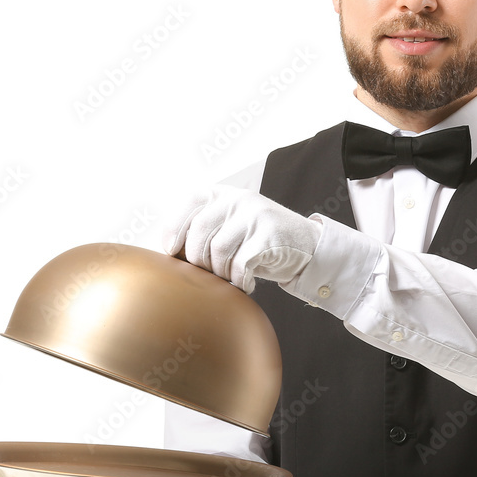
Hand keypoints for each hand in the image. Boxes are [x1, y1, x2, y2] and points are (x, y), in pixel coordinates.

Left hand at [162, 185, 321, 293]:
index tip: (172, 251)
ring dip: (221, 272)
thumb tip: (169, 254)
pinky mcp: (269, 235)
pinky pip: (241, 264)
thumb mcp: (232, 226)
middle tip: (211, 273)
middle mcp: (239, 199)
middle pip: (200, 232)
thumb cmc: (260, 242)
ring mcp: (256, 215)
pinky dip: (240, 280)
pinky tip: (247, 283)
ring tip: (231, 277)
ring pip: (219, 251)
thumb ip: (206, 229)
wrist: (307, 247)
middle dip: (199, 260)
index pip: (192, 203)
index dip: (175, 227)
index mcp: (225, 194)